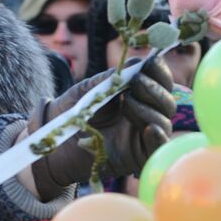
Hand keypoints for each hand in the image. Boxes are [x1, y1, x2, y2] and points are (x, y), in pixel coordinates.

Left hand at [27, 57, 175, 199]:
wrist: (52, 142)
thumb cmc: (69, 114)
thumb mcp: (89, 90)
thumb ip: (111, 78)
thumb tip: (136, 63)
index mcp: (136, 97)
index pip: (160, 83)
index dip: (160, 71)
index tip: (150, 61)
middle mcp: (144, 117)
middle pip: (167, 103)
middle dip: (154, 89)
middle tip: (135, 83)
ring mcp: (141, 138)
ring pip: (163, 123)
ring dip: (149, 109)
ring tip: (127, 103)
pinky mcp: (136, 159)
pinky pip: (156, 150)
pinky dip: (157, 139)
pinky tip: (150, 128)